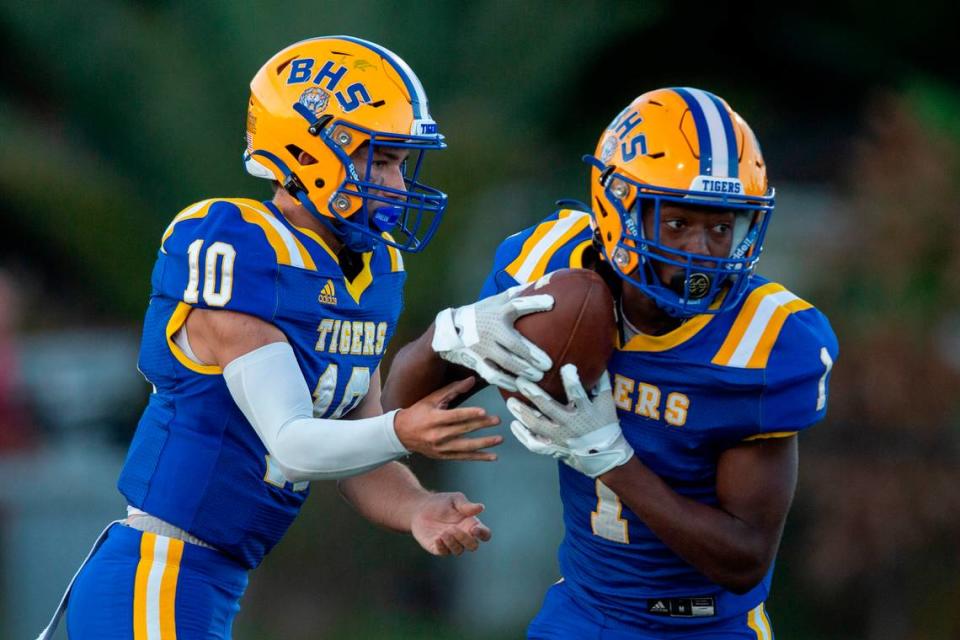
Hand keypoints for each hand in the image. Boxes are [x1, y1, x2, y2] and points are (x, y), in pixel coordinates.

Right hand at [394, 377, 502, 460]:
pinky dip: (478, 457)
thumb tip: (471, 380)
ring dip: (484, 443)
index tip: (484, 412)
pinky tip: (492, 456)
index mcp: (434, 418)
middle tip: (497, 420)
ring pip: (466, 446)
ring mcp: (440, 448)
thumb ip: (452, 390)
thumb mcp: (432, 399)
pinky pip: (464, 457)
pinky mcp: (443, 456)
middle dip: (482, 425)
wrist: (401, 434)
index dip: (469, 414)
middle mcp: (437, 434)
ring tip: (499, 439)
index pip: (455, 416)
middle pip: (463, 430)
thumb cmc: (418, 413)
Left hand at [411, 492, 491, 555]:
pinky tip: (437, 538)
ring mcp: (451, 543)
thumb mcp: (454, 499)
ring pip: (459, 551)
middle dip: (466, 539)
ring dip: (453, 543)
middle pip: (473, 546)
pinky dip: (442, 547)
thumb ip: (466, 505)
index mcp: (471, 524)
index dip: (483, 534)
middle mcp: (463, 536)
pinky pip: (443, 552)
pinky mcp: (438, 547)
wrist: (420, 508)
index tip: (474, 529)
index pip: (484, 534)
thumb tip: (481, 507)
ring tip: (444, 532)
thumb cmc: (441, 502)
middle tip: (453, 528)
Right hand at [431, 286, 553, 390]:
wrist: (450, 330)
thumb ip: (517, 295)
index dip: (534, 303)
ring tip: (537, 377)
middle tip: (548, 364)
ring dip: (523, 371)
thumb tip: (542, 284)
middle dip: (532, 355)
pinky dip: (506, 382)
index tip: (551, 303)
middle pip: (514, 343)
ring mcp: (483, 348)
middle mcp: (490, 330)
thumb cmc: (480, 314)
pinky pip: (493, 375)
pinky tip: (518, 386)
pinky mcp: (477, 361)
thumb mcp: (495, 301)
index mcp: (497, 313)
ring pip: (505, 362)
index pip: (516, 305)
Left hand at [507, 365, 633, 476]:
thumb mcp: (607, 404)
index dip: (571, 379)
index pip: (577, 393)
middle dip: (533, 393)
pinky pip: (533, 443)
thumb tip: (599, 362)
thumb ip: (602, 383)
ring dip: (522, 412)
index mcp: (585, 411)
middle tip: (520, 381)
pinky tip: (514, 424)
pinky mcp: (553, 448)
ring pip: (536, 425)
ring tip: (510, 401)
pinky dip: (522, 435)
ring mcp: (560, 438)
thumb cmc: (606, 426)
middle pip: (549, 408)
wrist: (605, 456)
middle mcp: (571, 425)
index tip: (565, 367)